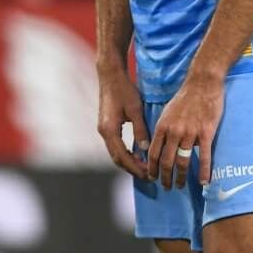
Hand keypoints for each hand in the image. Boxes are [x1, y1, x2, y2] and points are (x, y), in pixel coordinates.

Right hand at [96, 64, 148, 180]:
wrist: (110, 76)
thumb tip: (145, 149)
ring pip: (115, 153)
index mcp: (110, 130)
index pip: (122, 156)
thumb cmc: (124, 90)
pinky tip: (137, 155)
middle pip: (116, 158)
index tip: (149, 174)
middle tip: (148, 176)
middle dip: (132, 168)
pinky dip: (125, 153)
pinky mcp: (106, 126)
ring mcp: (103, 129)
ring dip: (128, 162)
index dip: (135, 167)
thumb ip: (140, 130)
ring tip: (144, 168)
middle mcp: (104, 132)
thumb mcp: (135, 110)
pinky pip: (115, 146)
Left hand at [145, 72, 223, 189]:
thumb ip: (163, 129)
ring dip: (181, 177)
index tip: (151, 177)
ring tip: (180, 186)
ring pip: (184, 161)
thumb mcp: (167, 113)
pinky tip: (204, 182)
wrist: (202, 84)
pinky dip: (204, 171)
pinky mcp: (206, 133)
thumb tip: (157, 145)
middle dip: (165, 177)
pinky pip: (205, 156)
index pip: (152, 153)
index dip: (151, 168)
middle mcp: (174, 132)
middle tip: (166, 187)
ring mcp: (190, 133)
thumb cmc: (184, 98)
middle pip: (166, 161)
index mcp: (162, 127)